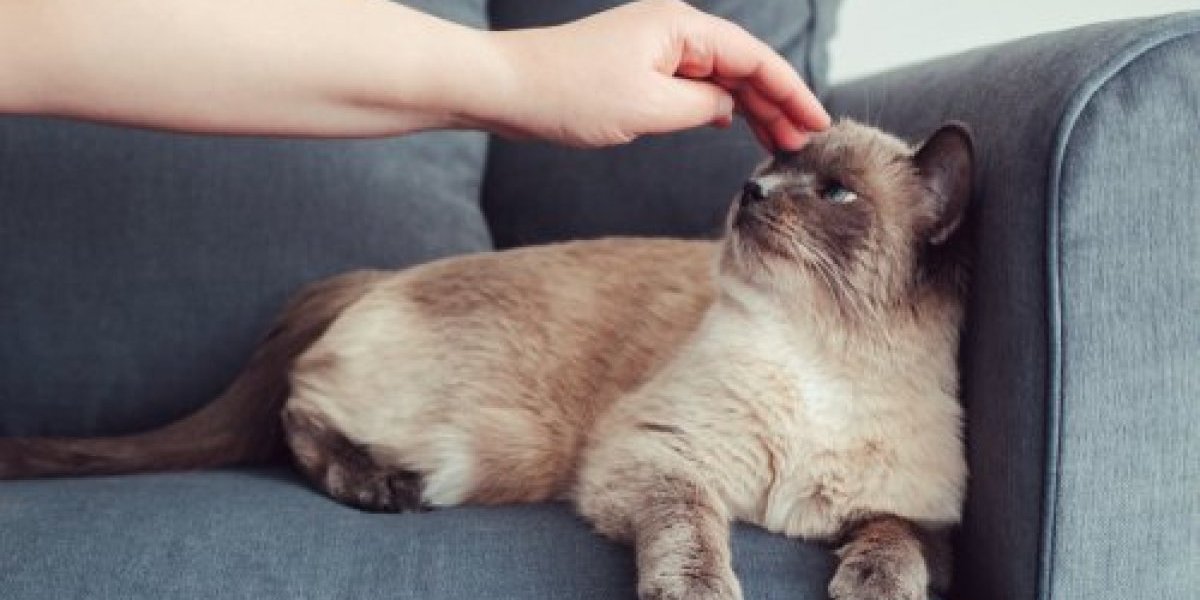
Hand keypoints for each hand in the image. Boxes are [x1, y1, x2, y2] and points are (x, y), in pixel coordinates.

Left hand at [474, 0, 829, 149]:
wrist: (509, 88)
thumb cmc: (569, 93)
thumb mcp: (649, 107)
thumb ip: (703, 105)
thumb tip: (729, 106)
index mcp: (682, 28)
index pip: (755, 58)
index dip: (792, 92)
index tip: (818, 123)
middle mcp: (674, 31)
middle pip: (743, 66)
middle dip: (777, 104)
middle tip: (803, 144)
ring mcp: (656, 49)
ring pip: (720, 77)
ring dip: (751, 109)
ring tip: (777, 143)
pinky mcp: (639, 69)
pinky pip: (694, 85)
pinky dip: (718, 106)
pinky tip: (732, 126)